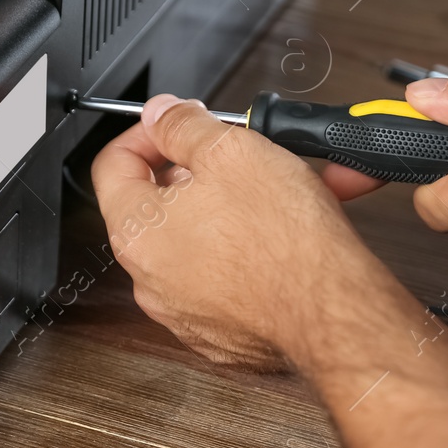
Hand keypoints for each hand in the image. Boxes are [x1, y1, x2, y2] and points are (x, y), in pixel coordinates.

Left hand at [90, 95, 382, 368]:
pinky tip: (288, 234)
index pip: (113, 163)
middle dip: (202, 170)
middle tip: (238, 155)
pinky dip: (251, 252)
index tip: (179, 124)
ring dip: (235, 208)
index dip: (149, 132)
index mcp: (137, 232)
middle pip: (160, 204)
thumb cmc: (286, 243)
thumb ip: (184, 126)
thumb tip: (162, 115)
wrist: (333, 315)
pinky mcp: (222, 332)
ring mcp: (185, 310)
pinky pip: (227, 278)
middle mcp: (150, 278)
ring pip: (201, 241)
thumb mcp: (232, 151)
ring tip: (280, 191)